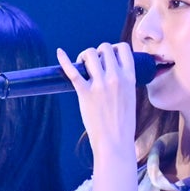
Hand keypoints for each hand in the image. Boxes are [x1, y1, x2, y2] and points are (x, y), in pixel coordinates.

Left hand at [57, 43, 138, 165]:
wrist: (115, 142)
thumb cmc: (123, 124)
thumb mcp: (130, 97)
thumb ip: (123, 82)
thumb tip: (111, 70)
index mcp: (130, 78)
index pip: (124, 48)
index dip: (115, 48)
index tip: (109, 57)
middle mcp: (116, 78)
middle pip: (105, 48)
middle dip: (98, 52)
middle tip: (93, 65)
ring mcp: (99, 85)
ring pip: (90, 54)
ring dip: (85, 56)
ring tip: (82, 66)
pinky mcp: (85, 93)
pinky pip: (72, 71)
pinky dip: (63, 60)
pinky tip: (59, 52)